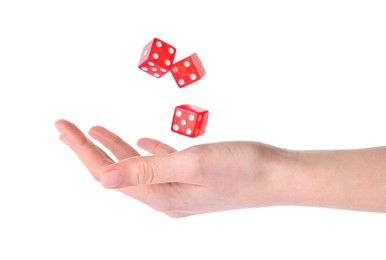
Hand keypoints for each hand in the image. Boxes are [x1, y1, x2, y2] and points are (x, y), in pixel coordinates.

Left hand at [55, 119, 288, 216]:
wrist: (278, 177)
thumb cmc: (242, 168)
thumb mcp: (192, 164)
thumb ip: (148, 170)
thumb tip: (103, 179)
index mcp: (162, 196)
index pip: (110, 173)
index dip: (83, 150)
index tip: (62, 128)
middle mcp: (167, 197)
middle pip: (120, 171)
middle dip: (92, 149)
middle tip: (67, 129)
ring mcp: (182, 190)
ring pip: (139, 167)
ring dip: (117, 148)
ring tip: (96, 131)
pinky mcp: (196, 180)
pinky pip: (161, 164)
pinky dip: (147, 151)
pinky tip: (141, 141)